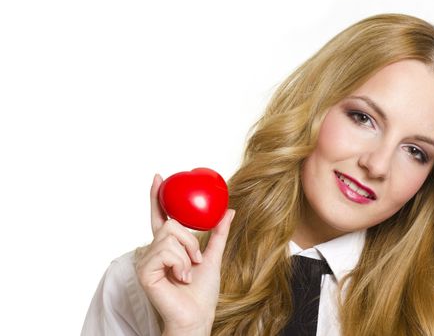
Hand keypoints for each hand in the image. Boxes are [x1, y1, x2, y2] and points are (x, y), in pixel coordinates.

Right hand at [136, 174, 234, 333]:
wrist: (197, 316)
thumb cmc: (202, 292)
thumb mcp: (213, 256)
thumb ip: (218, 233)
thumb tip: (228, 210)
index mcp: (167, 247)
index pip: (160, 216)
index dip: (158, 197)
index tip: (160, 177)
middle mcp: (153, 251)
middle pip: (170, 224)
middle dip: (190, 241)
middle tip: (196, 260)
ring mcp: (147, 261)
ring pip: (170, 235)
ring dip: (188, 254)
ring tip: (188, 272)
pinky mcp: (144, 271)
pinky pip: (167, 251)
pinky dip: (181, 264)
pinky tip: (180, 278)